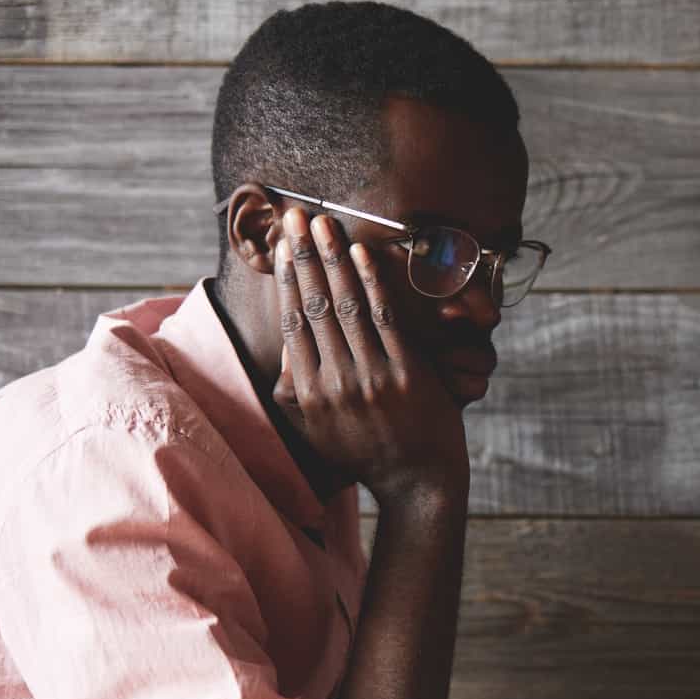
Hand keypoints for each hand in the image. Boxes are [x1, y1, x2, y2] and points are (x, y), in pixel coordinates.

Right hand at [272, 207, 468, 504]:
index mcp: (306, 394)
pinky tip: (363, 254)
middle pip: (313, 306)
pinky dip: (373, 283)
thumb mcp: (315, 430)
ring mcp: (371, 378)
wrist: (417, 482)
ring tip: (324, 224)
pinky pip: (386, 319)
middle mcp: (334, 383)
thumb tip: (283, 351)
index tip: (282, 246)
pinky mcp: (406, 375)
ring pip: (346, 306)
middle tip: (294, 216)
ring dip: (333, 260)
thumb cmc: (364, 452)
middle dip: (303, 256)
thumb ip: (294, 391)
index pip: (292, 323)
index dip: (286, 280)